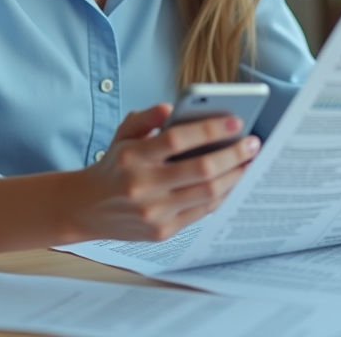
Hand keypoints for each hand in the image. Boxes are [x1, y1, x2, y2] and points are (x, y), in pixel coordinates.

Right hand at [68, 104, 260, 242]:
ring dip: (235, 176)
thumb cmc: (113, 166)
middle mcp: (142, 185)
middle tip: (253, 143)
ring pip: (207, 193)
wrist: (87, 208)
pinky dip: (222, 195)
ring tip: (249, 162)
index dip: (210, 129)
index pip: (177, 140)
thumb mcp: (122, 135)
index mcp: (132, 156)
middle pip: (201, 169)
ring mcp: (153, 212)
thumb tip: (170, 108)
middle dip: (234, 155)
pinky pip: (202, 212)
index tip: (237, 122)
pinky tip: (232, 181)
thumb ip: (145, 117)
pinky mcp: (162, 231)